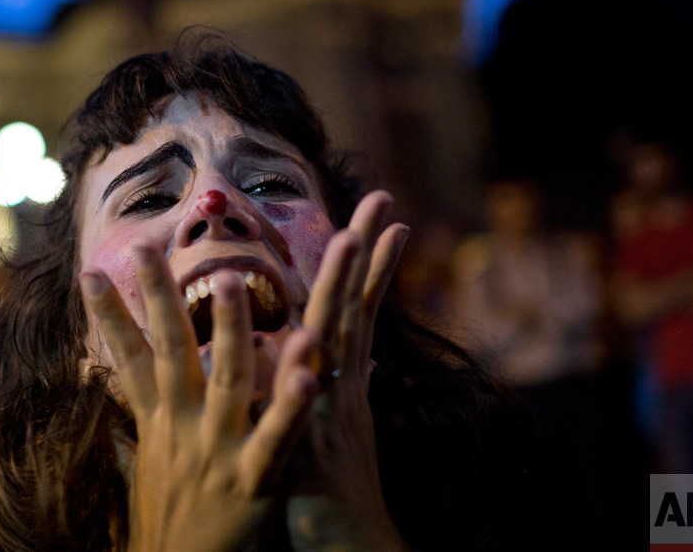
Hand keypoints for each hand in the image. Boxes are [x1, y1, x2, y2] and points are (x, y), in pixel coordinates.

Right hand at [81, 245, 319, 551]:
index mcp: (161, 425)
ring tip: (231, 280)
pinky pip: (277, 436)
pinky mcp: (255, 481)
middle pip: (170, 351)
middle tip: (145, 246)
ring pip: (227, 378)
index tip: (88, 271)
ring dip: (230, 328)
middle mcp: (185, 429)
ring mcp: (218, 452)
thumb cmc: (172, 531)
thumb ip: (134, 440)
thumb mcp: (145, 479)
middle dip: (157, 297)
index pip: (130, 358)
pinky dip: (291, 403)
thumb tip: (111, 421)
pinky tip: (309, 370)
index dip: (109, 315)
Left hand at [288, 191, 409, 551]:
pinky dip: (311, 377)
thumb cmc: (330, 494)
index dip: (365, 265)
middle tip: (383, 198)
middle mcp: (341, 392)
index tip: (378, 219)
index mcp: (338, 383)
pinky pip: (309, 408)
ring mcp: (330, 418)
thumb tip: (345, 353)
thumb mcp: (328, 430)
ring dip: (348, 291)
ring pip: (339, 344)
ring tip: (355, 239)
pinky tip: (311, 341)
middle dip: (367, 253)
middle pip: (353, 308)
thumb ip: (331, 386)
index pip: (352, 309)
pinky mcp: (313, 453)